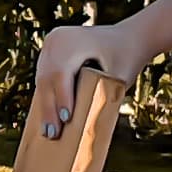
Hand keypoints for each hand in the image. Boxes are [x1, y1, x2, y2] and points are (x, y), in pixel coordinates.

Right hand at [33, 18, 148, 138]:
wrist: (129, 37)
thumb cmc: (127, 58)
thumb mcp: (119, 77)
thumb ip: (104, 95)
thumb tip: (87, 127)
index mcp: (74, 39)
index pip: (61, 72)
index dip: (62, 96)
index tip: (65, 119)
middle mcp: (58, 38)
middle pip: (47, 78)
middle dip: (49, 108)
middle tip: (52, 134)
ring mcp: (51, 43)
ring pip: (42, 79)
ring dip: (45, 105)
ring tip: (48, 131)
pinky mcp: (50, 52)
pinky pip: (44, 76)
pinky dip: (47, 97)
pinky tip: (47, 117)